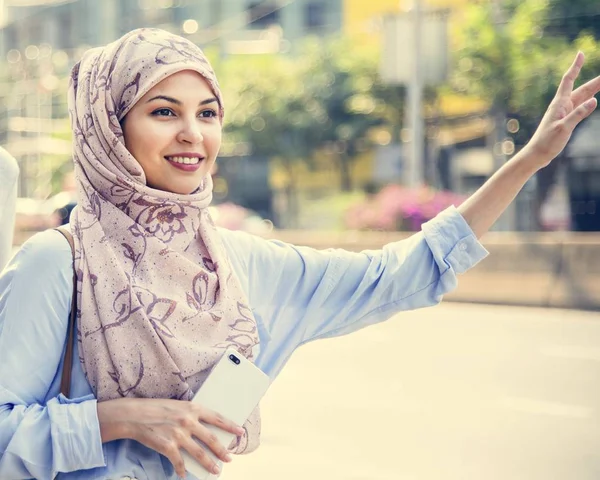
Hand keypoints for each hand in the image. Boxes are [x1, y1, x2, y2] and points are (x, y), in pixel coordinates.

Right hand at [97, 397, 243, 477]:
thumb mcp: (178, 406)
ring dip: (209, 464)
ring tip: (215, 471)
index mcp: (193, 408)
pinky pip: (179, 463)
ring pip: (199, 453)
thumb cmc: (156, 409)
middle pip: (211, 439)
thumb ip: (192, 415)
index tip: (240, 432)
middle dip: (222, 450)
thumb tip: (206, 429)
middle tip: (230, 458)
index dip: (230, 426)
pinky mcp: (168, 447)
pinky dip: (182, 470)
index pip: (217, 418)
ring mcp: (179, 435)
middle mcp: (188, 421)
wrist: (134, 414)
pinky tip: (184, 475)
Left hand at [525, 52, 599, 167]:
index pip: (568, 80)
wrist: (537, 155)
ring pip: (581, 98)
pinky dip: (587, 101)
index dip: (575, 66)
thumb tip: (594, 100)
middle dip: (595, 81)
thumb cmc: (547, 142)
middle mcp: (561, 105)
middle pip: (581, 89)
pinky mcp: (564, 120)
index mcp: (559, 104)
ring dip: (593, 90)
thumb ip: (578, 114)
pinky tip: (592, 99)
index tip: (580, 53)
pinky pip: (579, 107)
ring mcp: (563, 113)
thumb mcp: (564, 128)